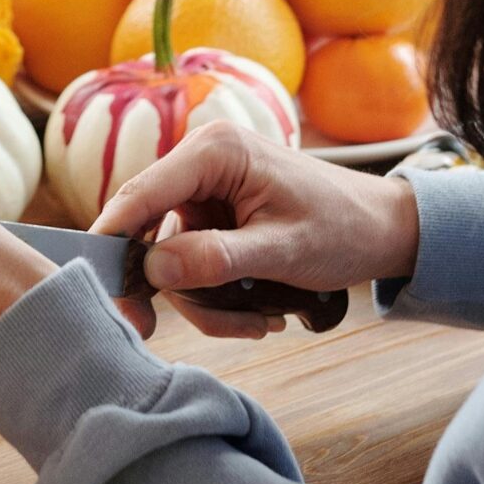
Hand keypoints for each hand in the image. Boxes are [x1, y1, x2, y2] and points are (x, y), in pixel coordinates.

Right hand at [91, 122, 419, 339]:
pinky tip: (255, 311)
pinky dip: (214, 295)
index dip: (111, 241)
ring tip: (255, 322)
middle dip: (165, 287)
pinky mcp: (212, 216)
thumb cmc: (346, 228)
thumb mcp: (284, 251)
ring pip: (168, 258)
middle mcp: (201, 162)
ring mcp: (205, 191)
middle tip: (152, 331)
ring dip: (203, 300)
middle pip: (146, 232)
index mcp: (215, 152)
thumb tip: (153, 270)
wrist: (387, 229)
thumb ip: (217, 259)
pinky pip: (190, 263)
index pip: (140, 195)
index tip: (96, 286)